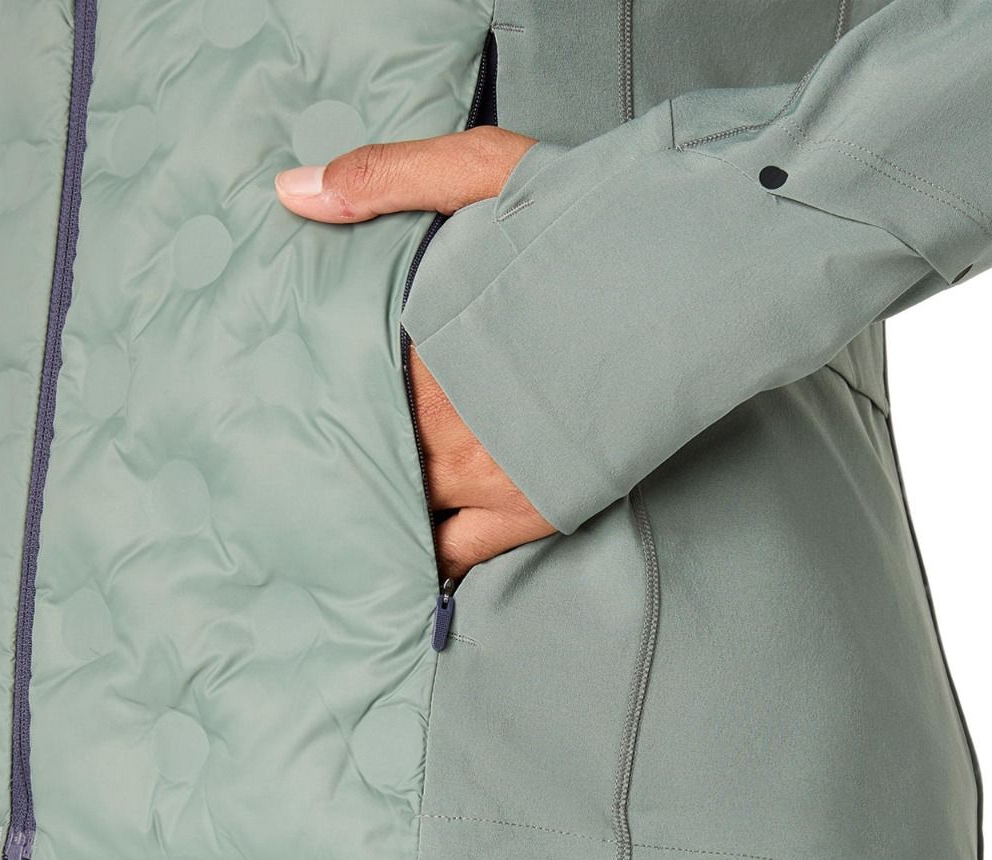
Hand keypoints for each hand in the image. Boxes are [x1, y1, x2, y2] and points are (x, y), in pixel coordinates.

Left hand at [275, 127, 556, 581]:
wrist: (706, 276)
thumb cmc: (600, 218)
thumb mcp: (491, 170)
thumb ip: (391, 179)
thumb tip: (290, 192)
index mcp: (424, 337)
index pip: (341, 372)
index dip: (315, 382)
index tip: (285, 389)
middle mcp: (445, 414)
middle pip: (365, 445)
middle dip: (334, 448)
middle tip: (288, 462)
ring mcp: (489, 470)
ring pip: (403, 502)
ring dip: (373, 501)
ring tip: (331, 512)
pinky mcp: (535, 507)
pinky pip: (459, 551)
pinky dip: (428, 556)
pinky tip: (406, 558)